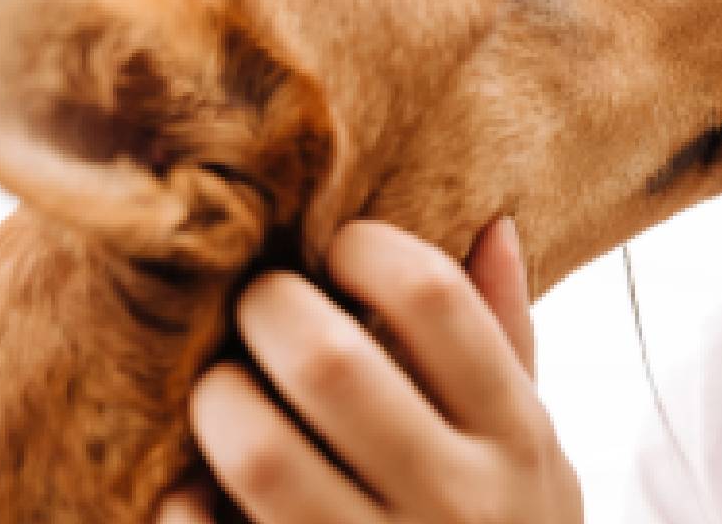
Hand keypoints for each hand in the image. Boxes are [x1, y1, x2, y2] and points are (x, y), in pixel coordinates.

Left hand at [163, 218, 581, 522]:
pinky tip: (193, 495)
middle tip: (254, 305)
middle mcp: (459, 503)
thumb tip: (489, 225)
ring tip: (221, 390)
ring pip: (262, 454)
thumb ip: (508, 346)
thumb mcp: (534, 454)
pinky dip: (187, 511)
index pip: (435, 300)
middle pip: (330, 361)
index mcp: (518, 440)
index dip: (368, 249)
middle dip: (267, 308)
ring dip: (219, 401)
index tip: (338, 250)